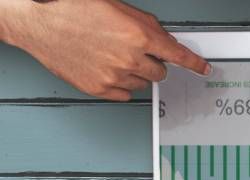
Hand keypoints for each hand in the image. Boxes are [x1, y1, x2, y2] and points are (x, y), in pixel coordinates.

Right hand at [1, 0, 209, 100]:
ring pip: (144, 82)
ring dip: (136, 71)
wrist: (37, 20)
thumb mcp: (113, 5)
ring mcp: (116, 76)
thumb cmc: (70, 7)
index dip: (194, 63)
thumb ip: (144, 23)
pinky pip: (126, 93)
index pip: (177, 55)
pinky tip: (105, 66)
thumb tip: (164, 37)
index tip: (204, 69)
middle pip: (161, 71)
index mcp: (136, 35)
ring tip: (111, 54)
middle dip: (153, 61)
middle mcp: (130, 58)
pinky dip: (121, 83)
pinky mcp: (102, 89)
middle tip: (132, 49)